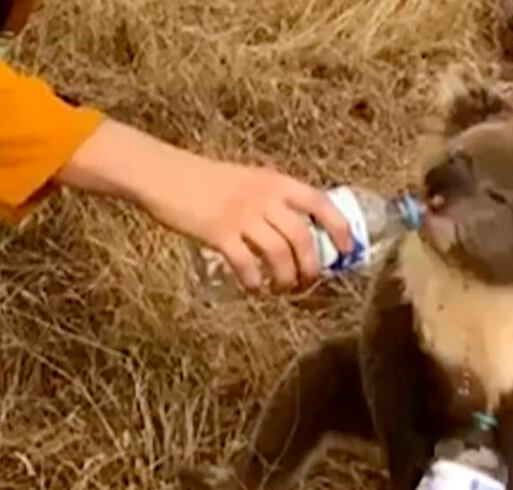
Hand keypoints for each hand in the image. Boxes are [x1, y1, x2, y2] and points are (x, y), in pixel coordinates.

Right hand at [56, 119, 353, 291]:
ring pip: (279, 256)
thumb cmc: (208, 181)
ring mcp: (242, 216)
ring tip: (282, 290)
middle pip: (303, 239)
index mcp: (277, 182)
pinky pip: (247, 265)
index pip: (321, 204)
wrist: (167, 175)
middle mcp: (264, 198)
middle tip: (307, 284)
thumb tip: (299, 234)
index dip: (339, 230)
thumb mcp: (250, 181)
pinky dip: (255, 282)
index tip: (345, 251)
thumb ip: (273, 201)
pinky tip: (253, 288)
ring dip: (286, 280)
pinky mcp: (218, 233)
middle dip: (312, 268)